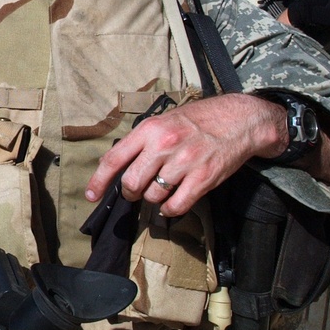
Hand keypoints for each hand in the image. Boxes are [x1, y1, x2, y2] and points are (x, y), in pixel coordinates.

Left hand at [86, 94, 285, 216]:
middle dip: (130, 192)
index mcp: (149, 130)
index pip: (114, 159)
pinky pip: (176, 205)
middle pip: (132, 182)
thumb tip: (114, 164)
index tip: (91, 195)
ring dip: (152, 199)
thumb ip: (140, 142)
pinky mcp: (203, 178)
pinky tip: (172, 203)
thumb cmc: (196, 120)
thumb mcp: (162, 121)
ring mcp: (184, 162)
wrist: (238, 119)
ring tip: (160, 190)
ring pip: (153, 195)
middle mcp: (163, 145)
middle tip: (136, 191)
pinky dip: (170, 209)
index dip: (99, 180)